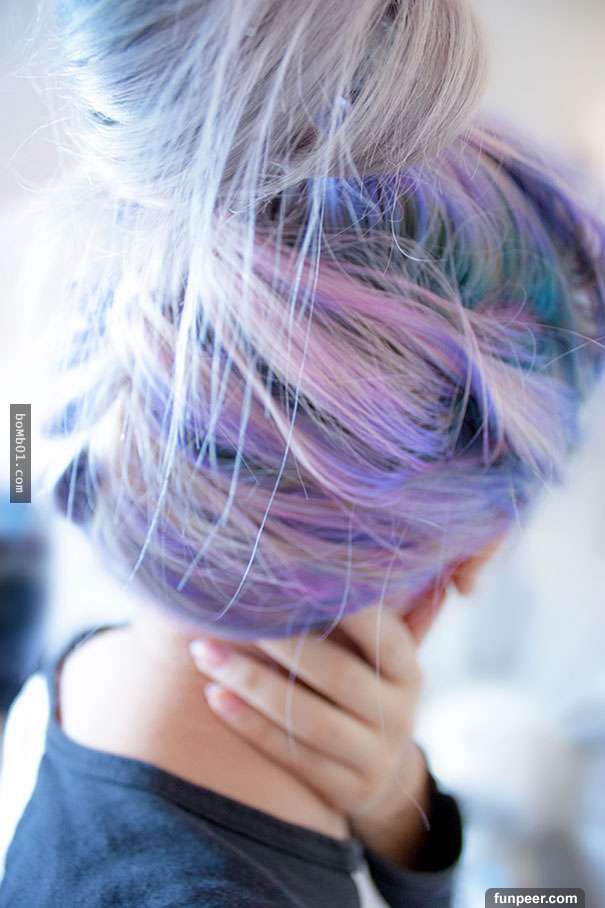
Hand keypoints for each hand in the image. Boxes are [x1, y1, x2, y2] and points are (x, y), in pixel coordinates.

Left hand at [189, 601, 435, 866]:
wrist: (375, 770)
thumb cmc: (354, 687)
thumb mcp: (366, 656)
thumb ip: (347, 616)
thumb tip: (297, 554)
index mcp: (406, 670)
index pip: (381, 634)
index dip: (345, 607)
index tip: (293, 575)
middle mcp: (399, 714)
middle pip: (338, 676)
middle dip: (282, 643)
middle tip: (232, 614)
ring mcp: (375, 758)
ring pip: (309, 720)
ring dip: (252, 683)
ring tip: (206, 653)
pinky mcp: (346, 792)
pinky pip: (291, 756)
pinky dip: (249, 725)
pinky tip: (214, 696)